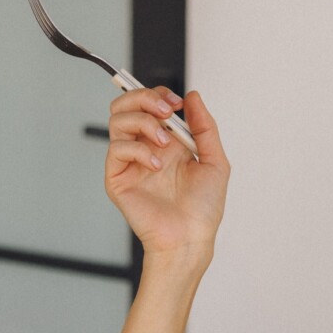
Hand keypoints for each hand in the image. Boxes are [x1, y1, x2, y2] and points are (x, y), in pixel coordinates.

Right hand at [105, 87, 229, 255]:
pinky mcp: (117, 178)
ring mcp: (130, 162)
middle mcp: (146, 148)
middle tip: (165, 111)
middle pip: (127, 105)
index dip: (159, 94)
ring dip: (143, 122)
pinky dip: (138, 149)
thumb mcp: (215, 162)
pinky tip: (156, 166)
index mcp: (168, 143)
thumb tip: (193, 97)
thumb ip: (205, 127)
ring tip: (163, 142)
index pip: (150, 104)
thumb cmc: (203, 209)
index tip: (176, 102)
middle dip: (145, 98)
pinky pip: (117, 148)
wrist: (190, 238)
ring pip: (117, 120)